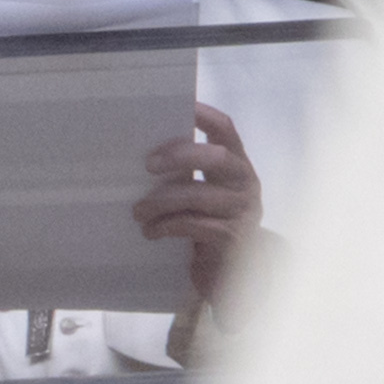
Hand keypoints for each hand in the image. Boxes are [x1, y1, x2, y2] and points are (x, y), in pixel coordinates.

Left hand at [138, 102, 268, 302]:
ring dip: (161, 201)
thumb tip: (144, 155)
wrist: (235, 275)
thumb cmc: (212, 225)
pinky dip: (166, 226)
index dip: (202, 114)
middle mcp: (245, 182)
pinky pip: (194, 225)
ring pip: (198, 194)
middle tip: (148, 165)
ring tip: (138, 211)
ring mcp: (242, 210)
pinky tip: (151, 231)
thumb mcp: (208, 194)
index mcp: (238, 164)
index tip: (177, 108)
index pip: (225, 128)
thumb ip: (191, 173)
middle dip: (178, 155)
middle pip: (215, 156)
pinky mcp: (232, 238)